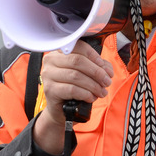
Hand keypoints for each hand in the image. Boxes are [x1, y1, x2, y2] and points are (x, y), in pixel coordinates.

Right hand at [33, 40, 113, 154]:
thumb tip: (107, 69)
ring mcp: (48, 75)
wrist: (61, 109)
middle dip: (96, 72)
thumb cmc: (73, 88)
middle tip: (107, 82)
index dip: (94, 56)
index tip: (104, 67)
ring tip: (102, 92)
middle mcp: (50, 61)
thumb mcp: (86, 74)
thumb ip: (97, 67)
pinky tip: (91, 97)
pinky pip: (72, 89)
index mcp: (59, 52)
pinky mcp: (50, 90)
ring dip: (93, 85)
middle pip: (77, 61)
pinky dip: (85, 93)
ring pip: (75, 76)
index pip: (78, 47)